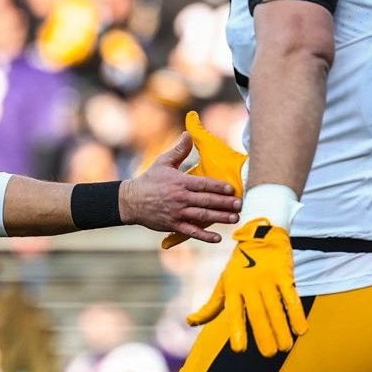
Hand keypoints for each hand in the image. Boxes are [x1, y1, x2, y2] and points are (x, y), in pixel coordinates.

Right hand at [120, 132, 240, 242]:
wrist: (131, 201)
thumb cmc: (149, 180)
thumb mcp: (163, 162)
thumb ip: (179, 150)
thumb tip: (188, 133)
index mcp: (180, 182)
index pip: (203, 184)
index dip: (218, 186)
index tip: (231, 189)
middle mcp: (180, 198)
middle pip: (206, 201)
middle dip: (224, 203)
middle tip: (240, 204)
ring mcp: (177, 213)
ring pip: (202, 216)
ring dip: (220, 218)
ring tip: (234, 218)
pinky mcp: (173, 225)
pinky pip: (191, 231)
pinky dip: (205, 236)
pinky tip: (217, 238)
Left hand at [186, 218, 307, 356]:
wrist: (260, 233)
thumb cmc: (239, 264)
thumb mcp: (224, 282)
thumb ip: (211, 306)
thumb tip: (190, 322)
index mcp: (233, 287)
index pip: (234, 312)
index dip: (237, 330)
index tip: (239, 349)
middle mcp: (249, 284)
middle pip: (258, 313)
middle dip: (264, 335)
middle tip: (270, 354)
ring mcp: (267, 278)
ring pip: (275, 307)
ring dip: (282, 328)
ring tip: (285, 347)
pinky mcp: (283, 273)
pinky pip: (291, 296)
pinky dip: (296, 313)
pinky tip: (301, 330)